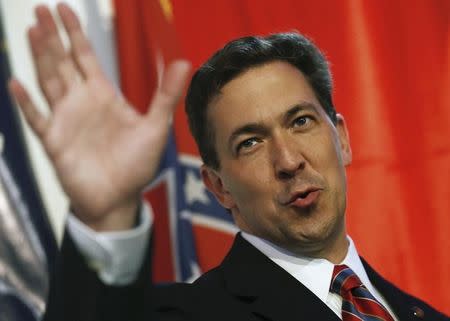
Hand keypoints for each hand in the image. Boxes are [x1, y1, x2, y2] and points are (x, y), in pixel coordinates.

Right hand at [8, 3, 190, 230]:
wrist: (119, 197)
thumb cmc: (136, 164)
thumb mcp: (155, 127)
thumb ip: (166, 95)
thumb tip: (184, 62)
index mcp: (103, 95)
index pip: (85, 57)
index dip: (75, 33)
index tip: (64, 8)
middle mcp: (81, 102)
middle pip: (62, 62)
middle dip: (52, 36)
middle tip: (40, 8)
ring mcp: (65, 120)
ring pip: (48, 81)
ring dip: (40, 57)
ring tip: (32, 31)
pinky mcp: (54, 141)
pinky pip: (37, 119)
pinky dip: (27, 103)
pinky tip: (18, 83)